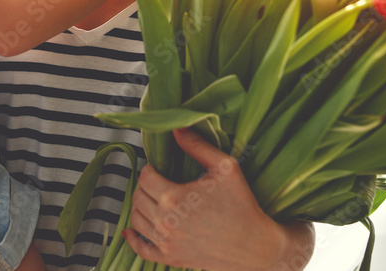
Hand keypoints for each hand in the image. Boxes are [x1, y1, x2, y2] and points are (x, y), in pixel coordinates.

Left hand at [124, 128, 314, 270]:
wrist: (255, 245)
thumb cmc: (242, 204)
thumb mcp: (225, 167)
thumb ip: (198, 145)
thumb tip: (176, 127)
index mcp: (173, 197)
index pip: (145, 177)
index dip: (151, 169)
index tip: (160, 168)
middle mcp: (165, 222)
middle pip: (138, 197)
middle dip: (146, 186)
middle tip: (158, 182)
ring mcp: (166, 242)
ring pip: (137, 220)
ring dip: (141, 207)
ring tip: (154, 199)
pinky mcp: (171, 258)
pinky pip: (141, 249)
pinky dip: (133, 239)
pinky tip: (130, 231)